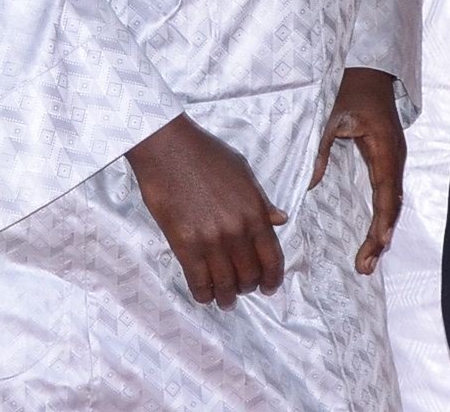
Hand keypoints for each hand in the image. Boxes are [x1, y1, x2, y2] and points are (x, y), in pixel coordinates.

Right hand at [127, 114, 286, 308]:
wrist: (168, 149)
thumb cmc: (206, 154)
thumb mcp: (244, 172)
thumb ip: (262, 201)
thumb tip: (280, 219)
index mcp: (255, 211)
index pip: (272, 257)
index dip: (273, 277)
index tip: (269, 287)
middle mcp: (237, 231)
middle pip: (249, 274)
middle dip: (248, 287)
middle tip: (243, 290)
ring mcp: (211, 240)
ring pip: (225, 283)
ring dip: (227, 297)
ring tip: (226, 301)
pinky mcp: (185, 245)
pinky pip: (198, 281)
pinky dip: (204, 294)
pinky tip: (205, 296)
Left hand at [309, 67, 403, 273]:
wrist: (370, 72)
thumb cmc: (350, 91)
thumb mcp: (331, 117)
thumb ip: (320, 149)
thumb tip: (310, 185)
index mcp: (384, 148)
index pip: (386, 192)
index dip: (382, 221)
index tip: (376, 245)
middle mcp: (394, 157)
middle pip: (392, 204)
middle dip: (381, 237)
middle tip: (365, 266)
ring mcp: (393, 159)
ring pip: (392, 202)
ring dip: (383, 230)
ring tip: (369, 259)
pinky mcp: (387, 159)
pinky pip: (388, 193)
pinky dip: (382, 216)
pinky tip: (375, 234)